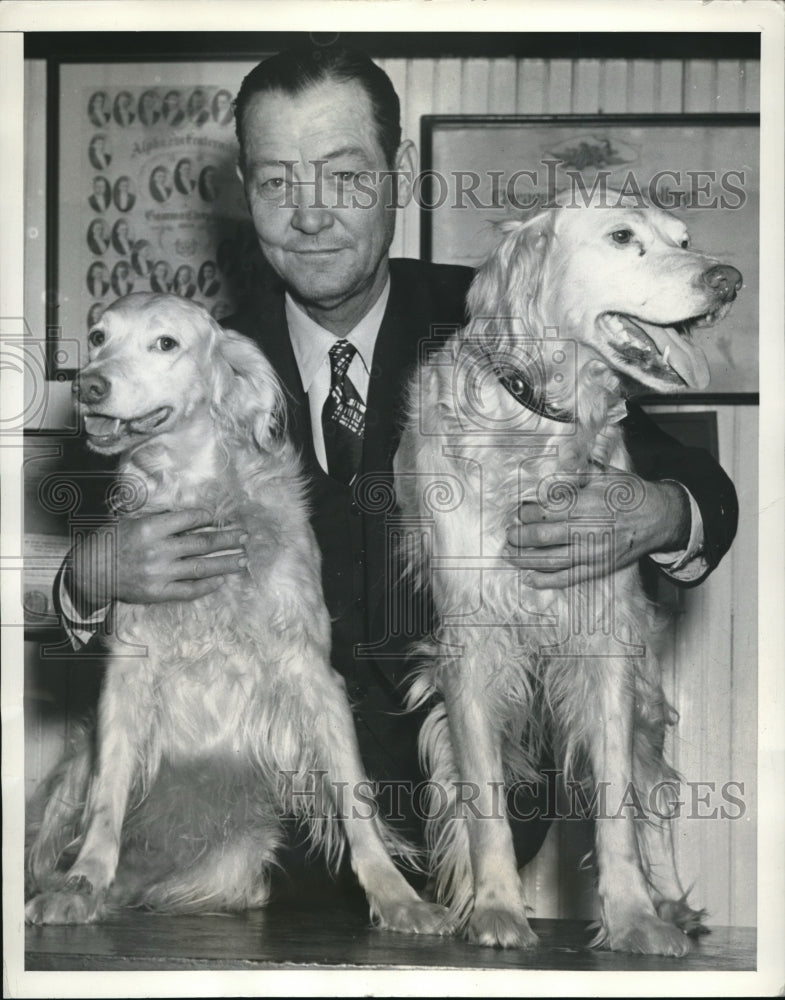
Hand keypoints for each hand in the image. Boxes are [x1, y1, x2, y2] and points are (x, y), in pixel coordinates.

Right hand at [65, 509, 248, 613]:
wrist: (91, 572)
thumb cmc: (111, 541)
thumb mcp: (131, 520)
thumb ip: (159, 518)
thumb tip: (190, 516)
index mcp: (150, 528)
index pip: (189, 519)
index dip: (207, 517)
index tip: (218, 517)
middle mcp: (158, 551)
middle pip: (202, 543)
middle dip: (227, 539)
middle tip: (245, 536)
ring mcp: (160, 574)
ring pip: (201, 567)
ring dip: (225, 563)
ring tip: (243, 559)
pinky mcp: (158, 593)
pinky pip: (189, 590)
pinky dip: (207, 585)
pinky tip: (221, 580)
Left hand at [503, 469, 689, 588]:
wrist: (659, 517)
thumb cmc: (628, 493)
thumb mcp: (604, 473)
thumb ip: (577, 469)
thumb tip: (553, 461)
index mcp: (587, 503)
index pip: (545, 510)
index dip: (525, 512)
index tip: (516, 511)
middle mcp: (588, 530)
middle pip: (542, 536)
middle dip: (519, 536)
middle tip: (508, 533)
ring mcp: (593, 553)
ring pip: (550, 560)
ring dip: (525, 558)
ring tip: (510, 554)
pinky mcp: (598, 568)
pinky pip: (567, 578)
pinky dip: (545, 580)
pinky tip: (529, 577)